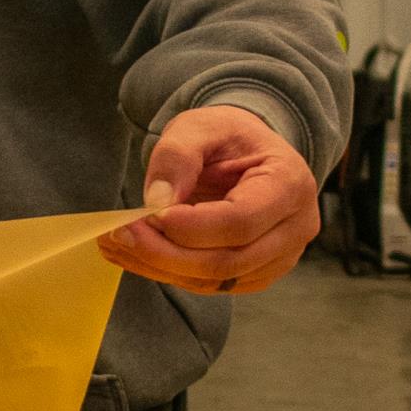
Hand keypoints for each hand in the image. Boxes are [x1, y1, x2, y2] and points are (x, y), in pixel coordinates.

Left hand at [100, 105, 319, 295]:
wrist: (245, 153)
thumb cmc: (226, 136)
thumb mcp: (200, 126)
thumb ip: (177, 155)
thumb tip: (157, 200)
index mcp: (289, 184)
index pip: (240, 222)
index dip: (191, 226)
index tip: (148, 215)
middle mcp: (295, 228)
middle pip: (227, 261)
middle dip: (165, 253)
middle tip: (118, 234)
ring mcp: (279, 258)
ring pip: (215, 280)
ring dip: (158, 267)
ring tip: (115, 243)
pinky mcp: (255, 274)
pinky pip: (209, 285)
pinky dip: (166, 273)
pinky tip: (133, 253)